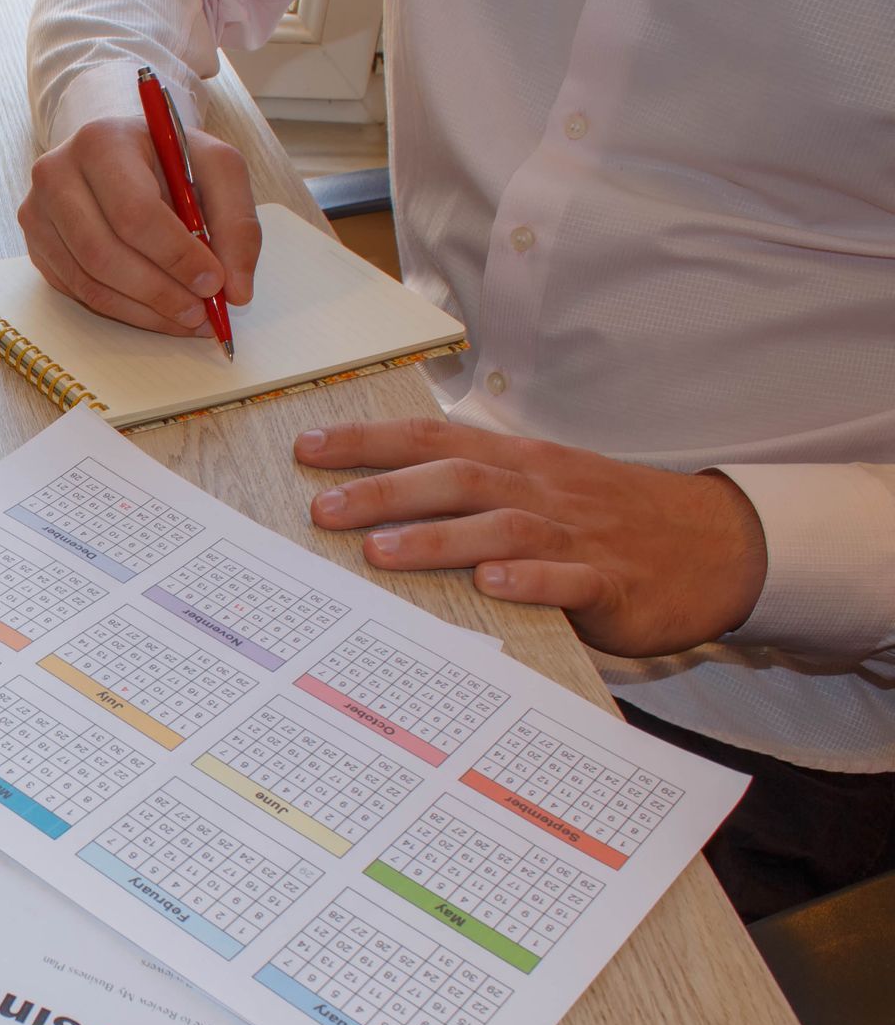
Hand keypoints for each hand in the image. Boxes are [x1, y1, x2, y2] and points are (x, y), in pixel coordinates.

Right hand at [17, 115, 261, 335]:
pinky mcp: (37, 247)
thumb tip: (236, 291)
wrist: (123, 155)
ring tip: (187, 318)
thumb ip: (237, 224)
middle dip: (160, 292)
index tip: (213, 283)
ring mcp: (38, 214)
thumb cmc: (170, 161)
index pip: (133, 212)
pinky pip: (79, 292)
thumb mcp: (217, 169)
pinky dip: (125, 312)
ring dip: (144, 311)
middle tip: (201, 313)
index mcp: (101, 142)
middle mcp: (56, 175)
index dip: (175, 255)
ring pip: (89, 282)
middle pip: (103, 253)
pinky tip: (157, 311)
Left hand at [294, 418, 768, 656]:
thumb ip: (475, 490)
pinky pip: (569, 578)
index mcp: (519, 462)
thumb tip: (383, 499)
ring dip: (439, 537)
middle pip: (454, 478)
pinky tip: (492, 584)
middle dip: (383, 491)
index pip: (431, 439)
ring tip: (381, 551)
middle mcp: (540, 489)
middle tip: (321, 508)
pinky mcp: (612, 582)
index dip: (368, 441)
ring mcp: (576, 534)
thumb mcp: (542, 487)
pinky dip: (530, 579)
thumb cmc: (611, 518)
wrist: (719, 544)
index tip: (306, 446)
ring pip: (500, 527)